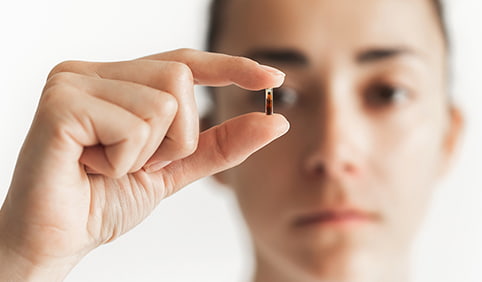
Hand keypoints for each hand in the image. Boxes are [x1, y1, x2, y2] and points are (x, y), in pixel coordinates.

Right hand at [0, 49, 287, 280]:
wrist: (57, 239)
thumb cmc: (105, 200)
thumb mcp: (175, 168)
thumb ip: (220, 144)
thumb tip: (275, 121)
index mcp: (118, 81)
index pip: (184, 61)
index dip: (230, 67)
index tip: (272, 78)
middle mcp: (94, 71)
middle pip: (180, 79)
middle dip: (177, 137)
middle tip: (138, 163)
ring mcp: (74, 82)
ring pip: (163, 104)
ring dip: (150, 153)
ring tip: (112, 167)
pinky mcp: (61, 103)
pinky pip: (134, 127)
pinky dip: (126, 161)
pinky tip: (92, 167)